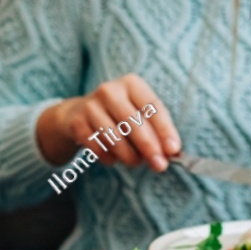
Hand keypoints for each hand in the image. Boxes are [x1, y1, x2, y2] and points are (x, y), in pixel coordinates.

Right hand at [35, 74, 180, 170]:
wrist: (78, 113)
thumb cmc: (119, 115)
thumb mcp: (139, 114)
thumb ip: (156, 131)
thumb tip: (171, 153)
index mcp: (131, 84)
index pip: (153, 107)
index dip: (165, 130)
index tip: (174, 150)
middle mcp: (110, 90)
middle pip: (134, 122)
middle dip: (149, 147)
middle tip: (159, 166)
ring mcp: (91, 105)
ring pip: (115, 138)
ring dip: (129, 156)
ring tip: (135, 162)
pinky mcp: (77, 122)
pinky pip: (98, 147)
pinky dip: (109, 158)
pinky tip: (114, 158)